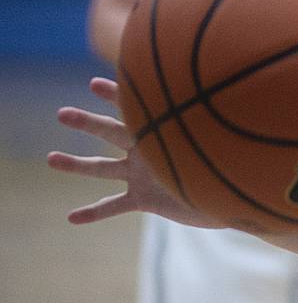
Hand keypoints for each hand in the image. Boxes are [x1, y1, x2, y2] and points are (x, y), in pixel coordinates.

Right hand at [46, 78, 219, 227]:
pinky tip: (72, 218)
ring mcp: (143, 175)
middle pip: (111, 132)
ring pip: (103, 168)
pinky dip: (94, 212)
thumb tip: (240, 110)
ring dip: (77, 165)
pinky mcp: (145, 199)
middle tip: (62, 114)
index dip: (115, 95)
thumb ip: (218, 129)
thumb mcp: (223, 142)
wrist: (233, 192)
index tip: (93, 84)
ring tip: (51, 159)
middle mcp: (148, 150)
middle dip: (87, 123)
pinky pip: (114, 206)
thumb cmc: (230, 160)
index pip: (135, 108)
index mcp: (164, 132)